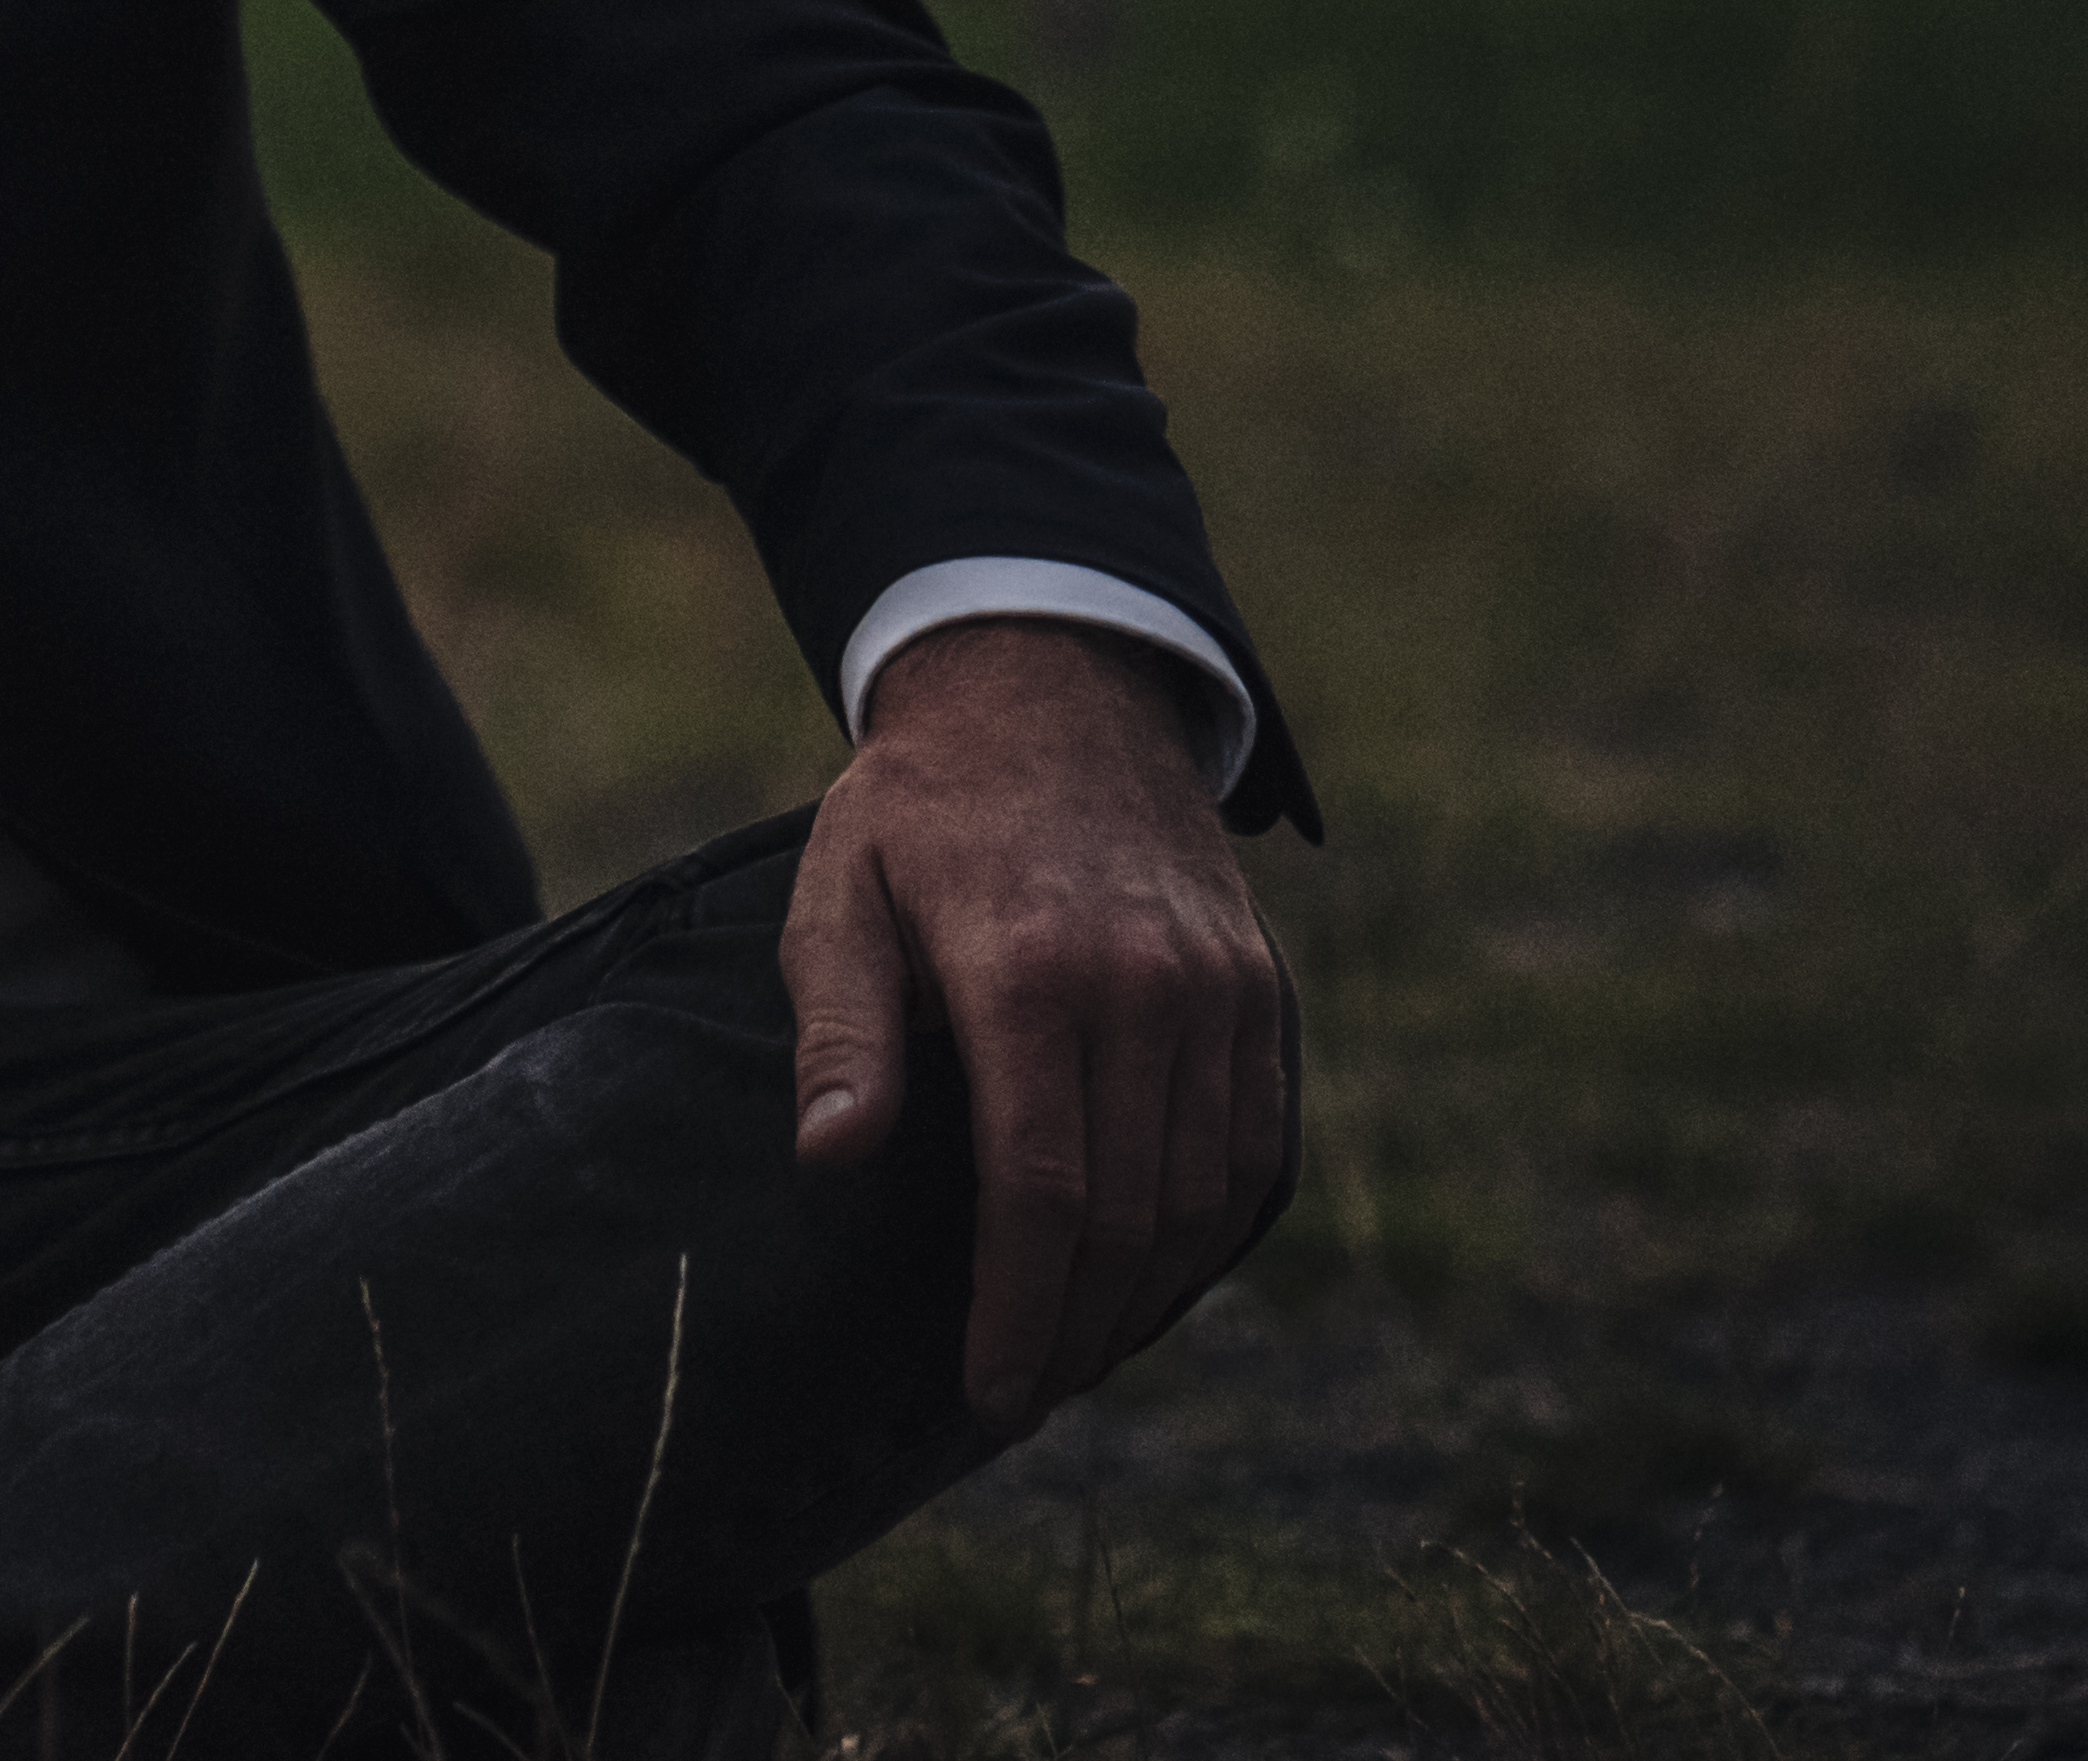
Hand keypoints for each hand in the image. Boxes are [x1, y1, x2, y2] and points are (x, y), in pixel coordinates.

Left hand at [784, 617, 1291, 1431]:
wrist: (1052, 692)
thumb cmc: (920, 808)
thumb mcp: (836, 888)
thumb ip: (839, 1025)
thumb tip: (829, 1157)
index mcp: (1029, 969)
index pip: (1040, 1189)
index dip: (1017, 1307)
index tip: (985, 1390)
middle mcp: (1144, 985)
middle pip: (1129, 1215)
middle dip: (1076, 1329)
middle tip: (1023, 1396)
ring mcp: (1216, 988)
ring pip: (1202, 1195)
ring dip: (1147, 1300)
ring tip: (1078, 1355)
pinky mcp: (1257, 988)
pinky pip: (1254, 1143)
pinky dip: (1214, 1230)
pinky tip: (1155, 1279)